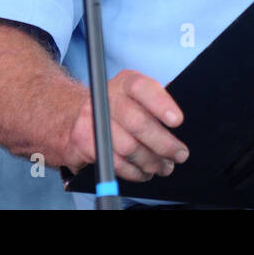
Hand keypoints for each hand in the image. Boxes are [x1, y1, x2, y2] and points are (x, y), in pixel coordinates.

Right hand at [63, 70, 187, 180]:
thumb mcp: (136, 96)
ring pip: (128, 147)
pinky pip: (115, 163)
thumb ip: (157, 102)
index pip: (143, 88)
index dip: (161, 104)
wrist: (71, 118)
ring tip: (164, 167)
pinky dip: (134, 172)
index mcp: (125, 82)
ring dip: (151, 162)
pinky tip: (144, 172)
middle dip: (163, 144)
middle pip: (138, 123)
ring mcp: (92, 119)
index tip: (177, 121)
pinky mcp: (83, 142)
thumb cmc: (117, 108)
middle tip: (180, 155)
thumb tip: (182, 114)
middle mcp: (106, 97)